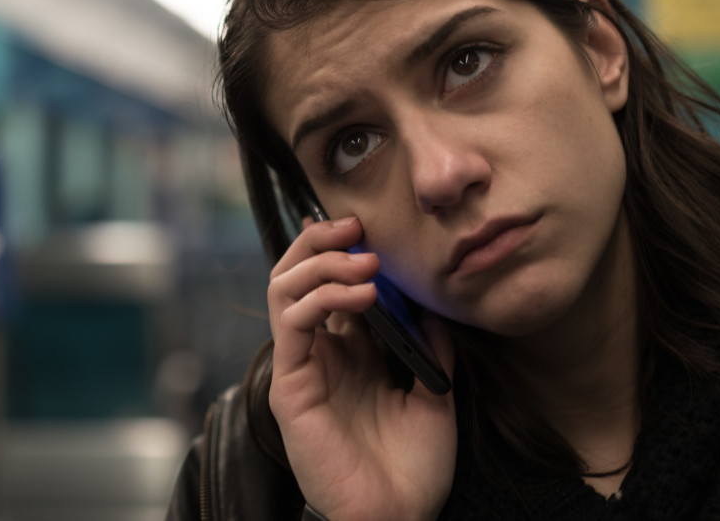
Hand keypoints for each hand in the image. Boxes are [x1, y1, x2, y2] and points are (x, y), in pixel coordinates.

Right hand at [266, 217, 457, 520]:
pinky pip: (292, 324)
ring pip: (284, 289)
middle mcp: (321, 355)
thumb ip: (429, 345)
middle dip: (322, 242)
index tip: (374, 229)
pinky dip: (321, 297)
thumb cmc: (414, 467)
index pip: (331, 284)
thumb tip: (433, 300)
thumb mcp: (435, 392)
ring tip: (364, 262)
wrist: (400, 515)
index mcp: (350, 354)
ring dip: (321, 263)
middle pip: (298, 277)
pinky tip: (361, 295)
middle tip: (357, 227)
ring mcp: (303, 369)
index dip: (344, 249)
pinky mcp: (292, 387)